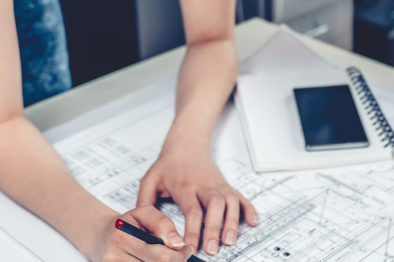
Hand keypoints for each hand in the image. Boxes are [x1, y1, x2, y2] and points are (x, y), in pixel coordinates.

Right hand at [90, 206, 195, 261]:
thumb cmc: (128, 224)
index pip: (160, 255)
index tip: (186, 250)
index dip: (179, 255)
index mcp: (122, 236)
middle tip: (181, 256)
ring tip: (166, 257)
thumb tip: (178, 244)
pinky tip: (155, 261)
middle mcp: (114, 257)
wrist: (103, 237)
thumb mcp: (144, 213)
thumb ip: (163, 224)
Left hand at [136, 143, 257, 255]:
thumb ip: (144, 201)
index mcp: (185, 186)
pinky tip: (253, 223)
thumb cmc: (168, 164)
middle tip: (212, 249)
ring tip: (229, 241)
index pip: (191, 210)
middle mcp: (205, 186)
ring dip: (232, 222)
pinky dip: (249, 210)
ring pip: (230, 202)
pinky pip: (242, 198)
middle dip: (214, 228)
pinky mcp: (227, 186)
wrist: (186, 143)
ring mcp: (218, 186)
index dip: (192, 230)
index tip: (189, 247)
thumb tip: (140, 225)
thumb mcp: (150, 179)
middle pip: (214, 206)